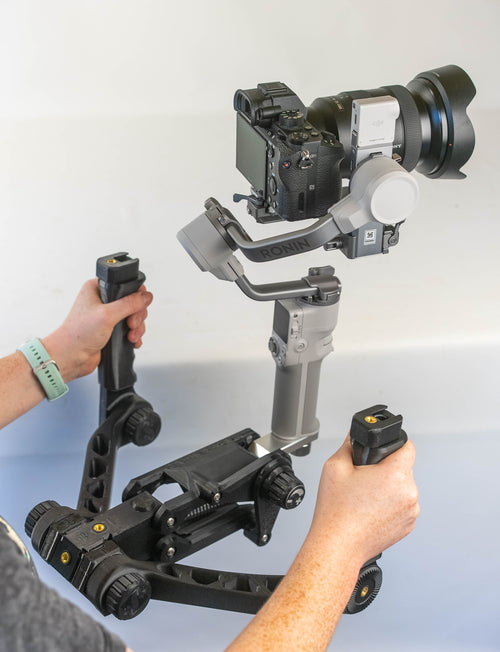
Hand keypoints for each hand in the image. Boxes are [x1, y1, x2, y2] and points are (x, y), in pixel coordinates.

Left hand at [42, 279, 152, 381]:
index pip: (125, 285)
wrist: (71, 357)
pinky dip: (134, 335)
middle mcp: (103, 300)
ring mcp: (107, 316)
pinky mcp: (111, 329)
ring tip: (130, 335)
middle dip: (137, 316)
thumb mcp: (107, 314)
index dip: (135, 296)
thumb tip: (146, 296)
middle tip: (131, 324)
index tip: (135, 308)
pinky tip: (131, 340)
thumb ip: (129, 303)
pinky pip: (130, 329)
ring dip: (137, 327)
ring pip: (134, 316)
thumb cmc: (78, 334)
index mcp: (98, 289)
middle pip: (133, 302)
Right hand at [308, 434, 418, 566]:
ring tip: (366, 496)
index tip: (384, 449)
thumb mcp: (335, 466)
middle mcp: (409, 493)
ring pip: (403, 487)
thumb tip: (356, 436)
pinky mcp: (408, 525)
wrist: (338, 545)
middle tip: (365, 476)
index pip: (408, 447)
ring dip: (390, 487)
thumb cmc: (337, 512)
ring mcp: (411, 512)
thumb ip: (349, 445)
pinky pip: (403, 505)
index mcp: (394, 475)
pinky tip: (371, 509)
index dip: (395, 444)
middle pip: (404, 467)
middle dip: (386, 468)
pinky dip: (391, 504)